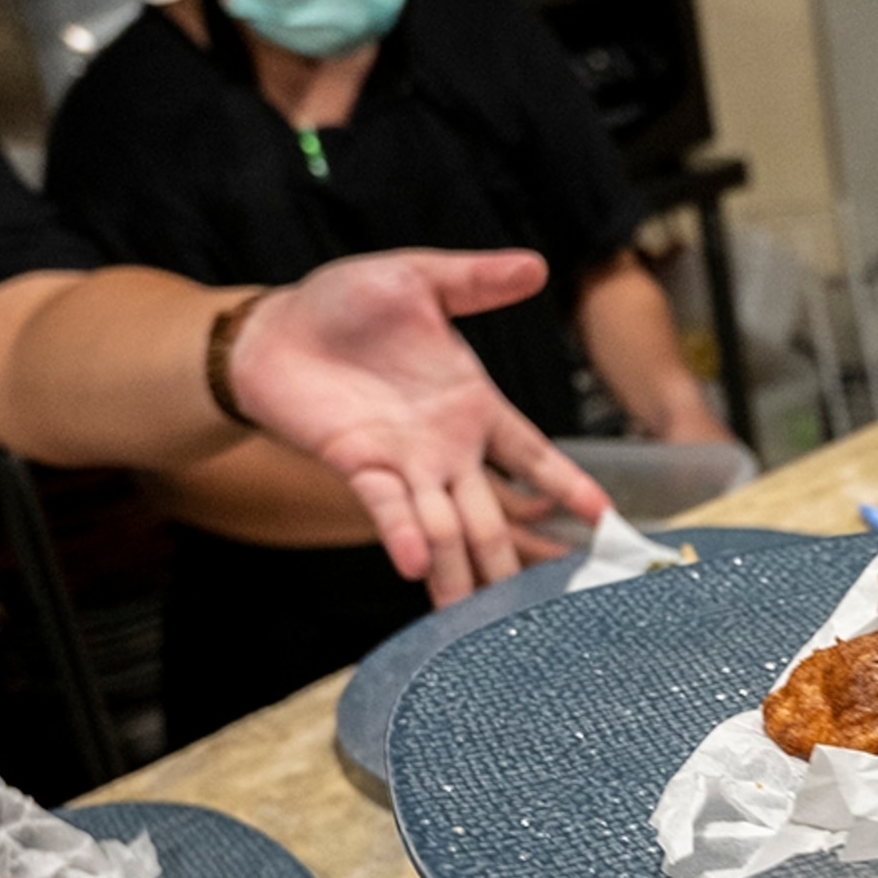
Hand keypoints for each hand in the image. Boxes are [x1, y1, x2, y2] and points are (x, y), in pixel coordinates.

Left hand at [228, 248, 610, 602]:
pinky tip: (417, 565)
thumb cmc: (345, 304)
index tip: (602, 518)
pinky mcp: (359, 467)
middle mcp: (446, 447)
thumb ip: (476, 280)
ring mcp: (404, 464)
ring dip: (464, 567)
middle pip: (492, 512)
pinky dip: (403, 535)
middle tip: (547, 600)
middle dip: (516, 555)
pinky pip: (387, 509)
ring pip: (446, 526)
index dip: (565, 483)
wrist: (276, 329)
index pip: (531, 453)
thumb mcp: (420, 279)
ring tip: (482, 612)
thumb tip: (537, 265)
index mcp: (472, 405)